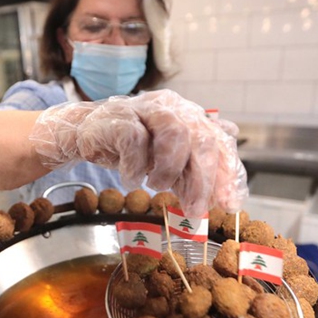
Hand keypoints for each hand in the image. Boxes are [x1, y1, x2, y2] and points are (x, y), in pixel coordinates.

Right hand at [30, 89, 247, 214]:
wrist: (87, 132)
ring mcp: (145, 110)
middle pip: (202, 139)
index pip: (220, 142)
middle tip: (196, 209)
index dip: (228, 173)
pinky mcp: (119, 119)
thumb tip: (229, 187)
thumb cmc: (132, 146)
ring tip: (156, 185)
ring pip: (175, 134)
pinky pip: (136, 142)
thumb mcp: (168, 161)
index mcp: (189, 115)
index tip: (230, 204)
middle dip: (203, 180)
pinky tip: (131, 179)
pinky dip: (135, 168)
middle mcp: (172, 108)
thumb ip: (196, 169)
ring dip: (168, 170)